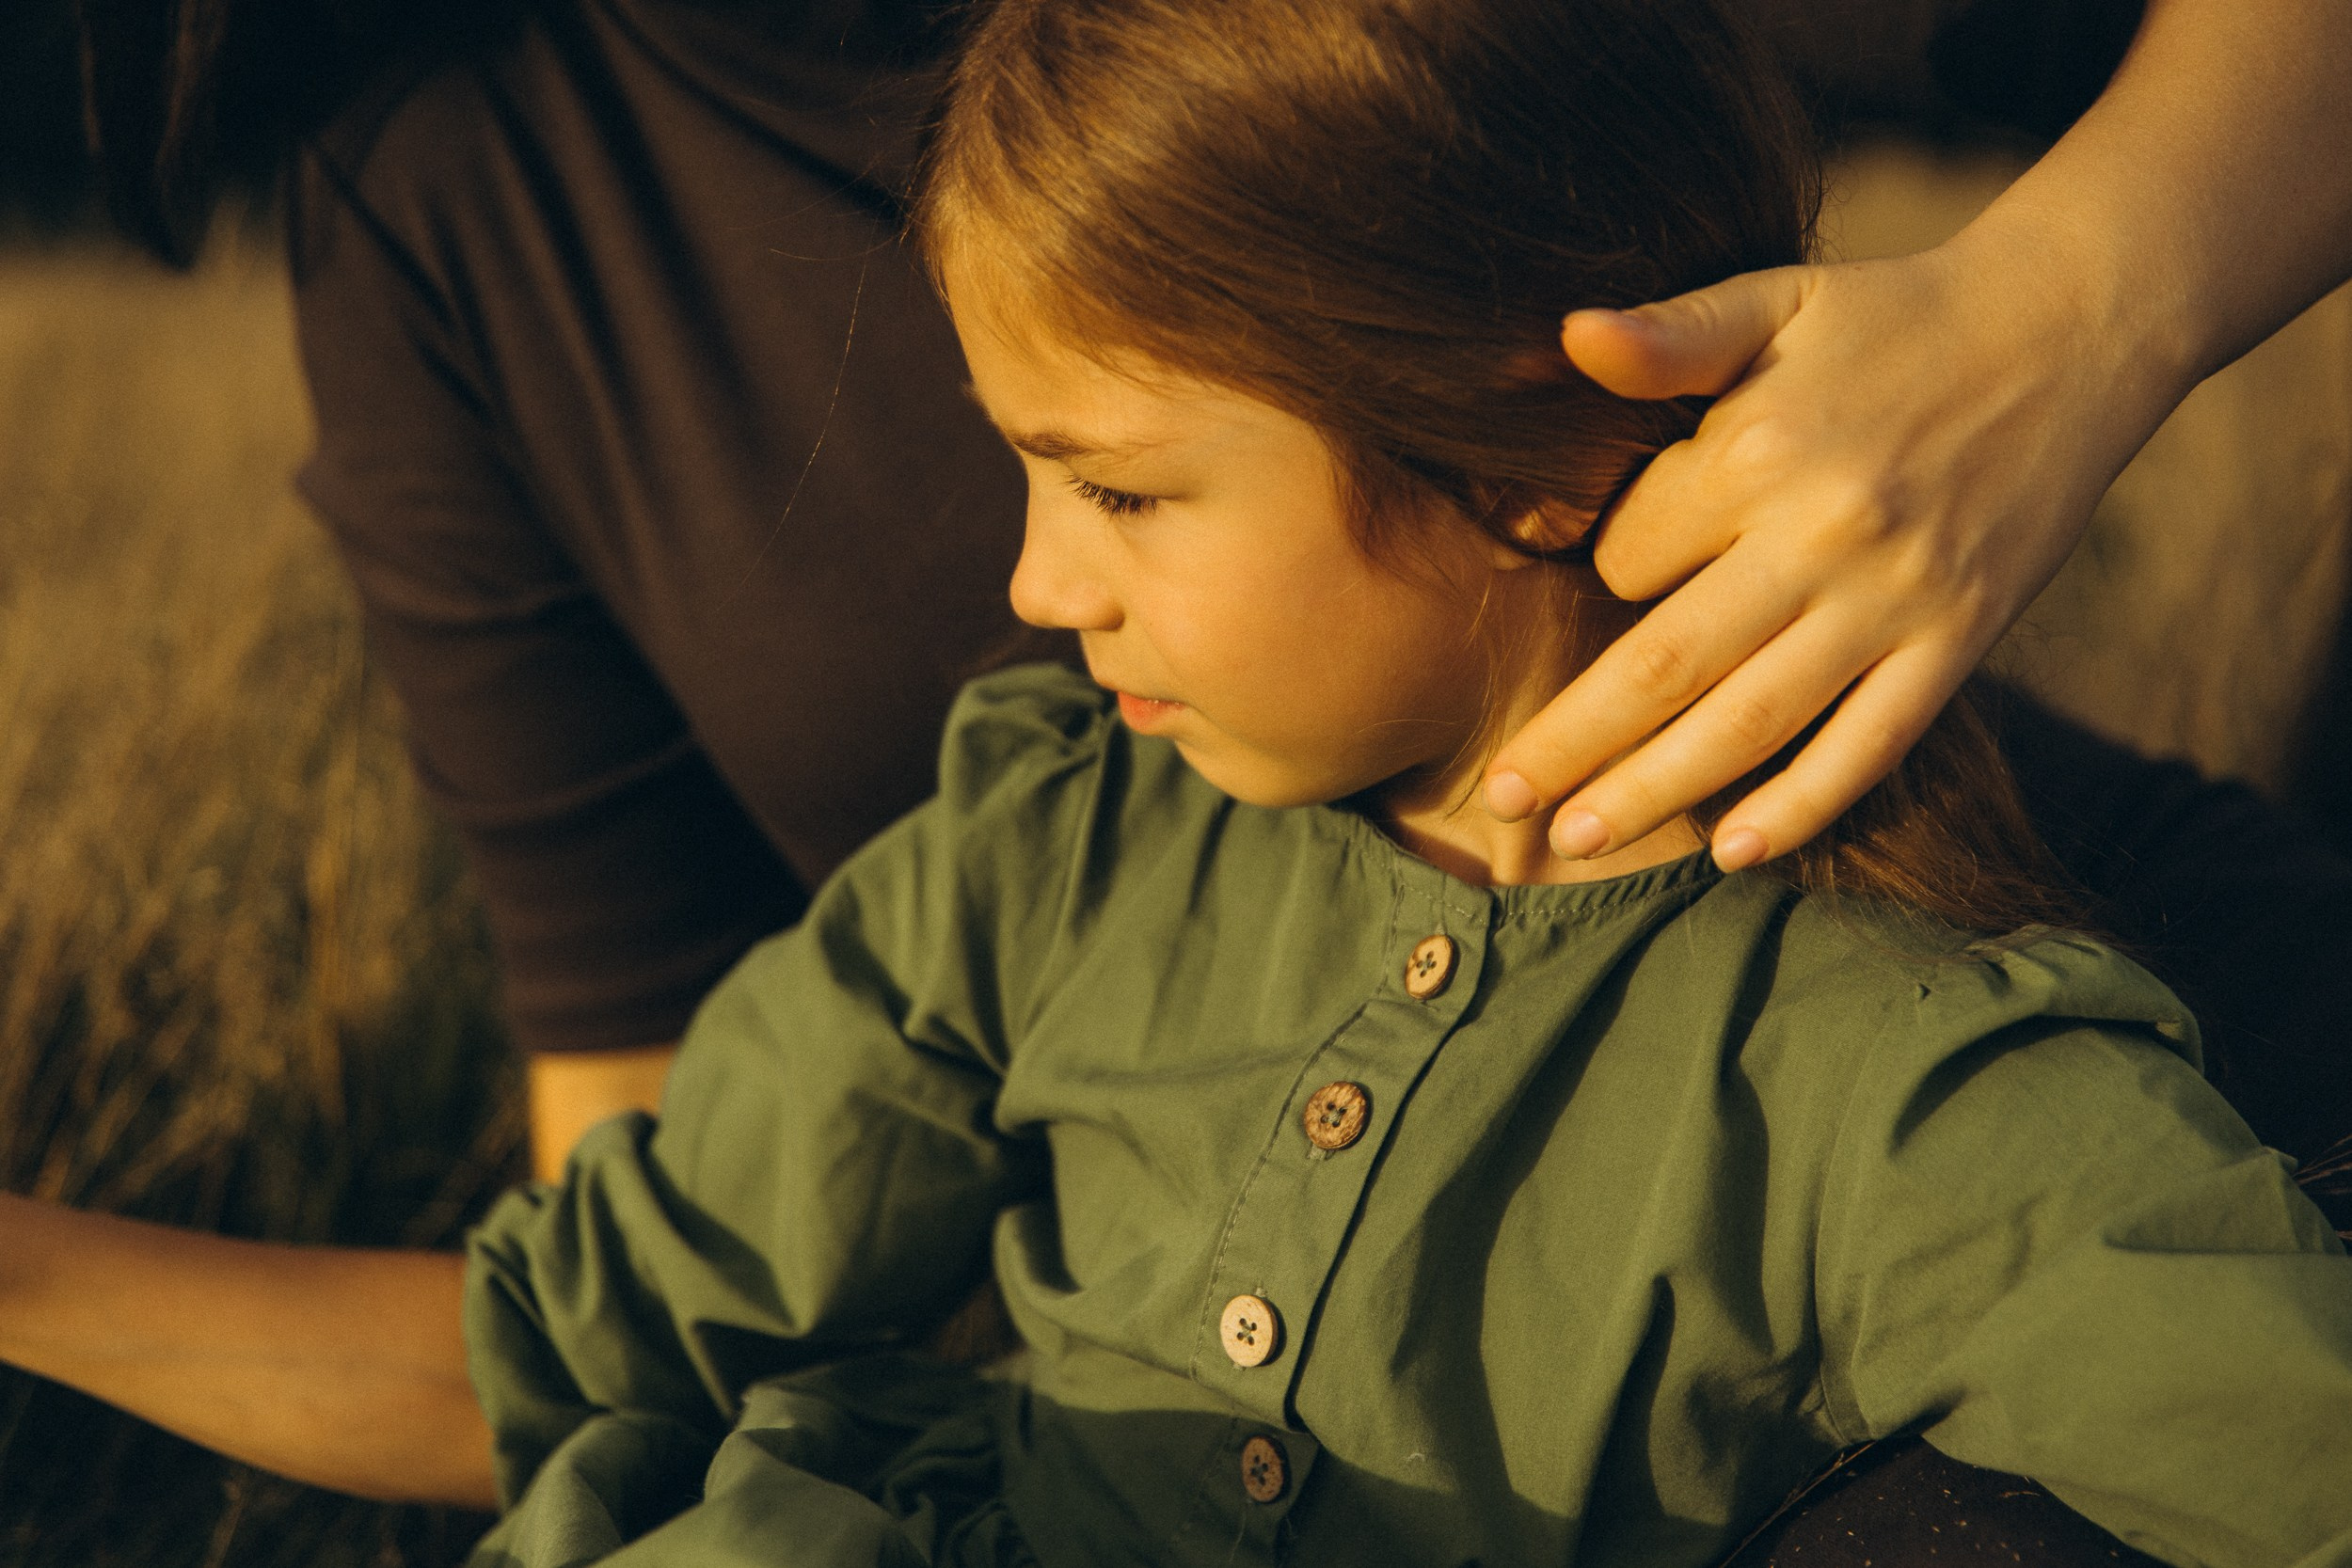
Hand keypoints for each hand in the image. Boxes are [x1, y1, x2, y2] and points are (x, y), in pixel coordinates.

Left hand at [1483, 238, 2172, 869]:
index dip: (1603, 570)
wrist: (2071, 328)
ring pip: (1750, 722)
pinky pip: (1870, 745)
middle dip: (1573, 742)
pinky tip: (1730, 851)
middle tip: (1500, 800)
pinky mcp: (1959, 642)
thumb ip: (1670, 335)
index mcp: (1757, 453)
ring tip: (1576, 843)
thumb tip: (1566, 334)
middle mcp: (1820, 537)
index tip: (1614, 571)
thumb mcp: (1775, 301)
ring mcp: (1894, 601)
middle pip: (1664, 667)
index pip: (1630, 557)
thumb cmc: (1895, 316)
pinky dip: (1801, 805)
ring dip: (1655, 792)